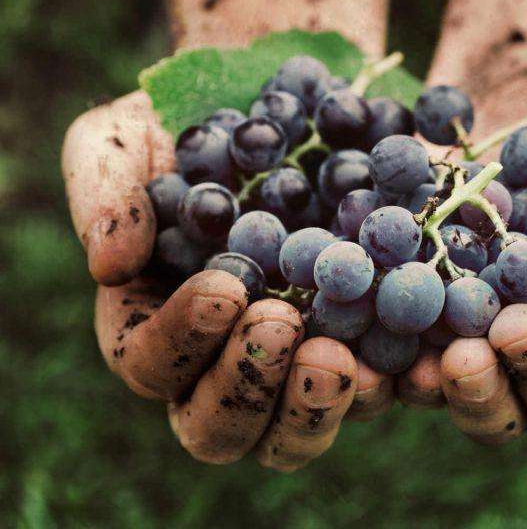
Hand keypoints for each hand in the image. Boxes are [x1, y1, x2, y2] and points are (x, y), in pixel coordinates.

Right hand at [60, 0, 408, 469]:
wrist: (284, 98)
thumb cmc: (190, 121)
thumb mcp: (127, 136)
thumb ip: (104, 190)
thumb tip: (108, 266)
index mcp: (160, 322)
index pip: (152, 363)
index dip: (181, 340)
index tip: (224, 288)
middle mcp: (226, 356)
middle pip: (222, 426)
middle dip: (248, 386)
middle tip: (282, 324)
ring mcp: (298, 355)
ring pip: (295, 430)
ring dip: (316, 407)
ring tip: (344, 357)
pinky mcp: (363, 341)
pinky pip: (379, 387)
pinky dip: (397, 384)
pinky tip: (418, 358)